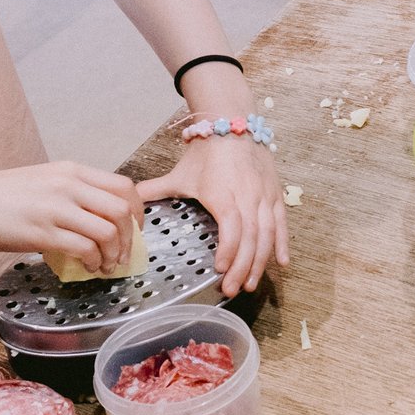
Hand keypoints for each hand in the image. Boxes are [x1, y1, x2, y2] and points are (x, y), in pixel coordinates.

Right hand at [0, 161, 140, 273]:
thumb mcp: (43, 181)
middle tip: (125, 252)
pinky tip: (88, 268)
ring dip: (114, 253)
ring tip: (107, 265)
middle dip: (131, 236)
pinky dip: (94, 262)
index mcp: (70, 171)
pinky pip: (85, 249)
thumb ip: (72, 192)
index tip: (135, 229)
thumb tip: (99, 216)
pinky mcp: (42, 233)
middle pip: (122, 209)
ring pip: (108, 231)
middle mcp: (67, 185)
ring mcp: (55, 208)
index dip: (137, 211)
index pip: (123, 186)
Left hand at [139, 134, 287, 296]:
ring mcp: (264, 196)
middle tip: (230, 290)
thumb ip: (156, 189)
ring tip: (249, 284)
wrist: (233, 124)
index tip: (218, 269)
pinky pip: (282, 223)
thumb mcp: (180, 173)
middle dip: (241, 266)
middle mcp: (247, 195)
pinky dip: (283, 244)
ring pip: (267, 234)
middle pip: (250, 236)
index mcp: (222, 192)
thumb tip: (131, 201)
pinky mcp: (276, 194)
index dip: (228, 249)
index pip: (231, 225)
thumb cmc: (206, 152)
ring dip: (260, 262)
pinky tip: (282, 264)